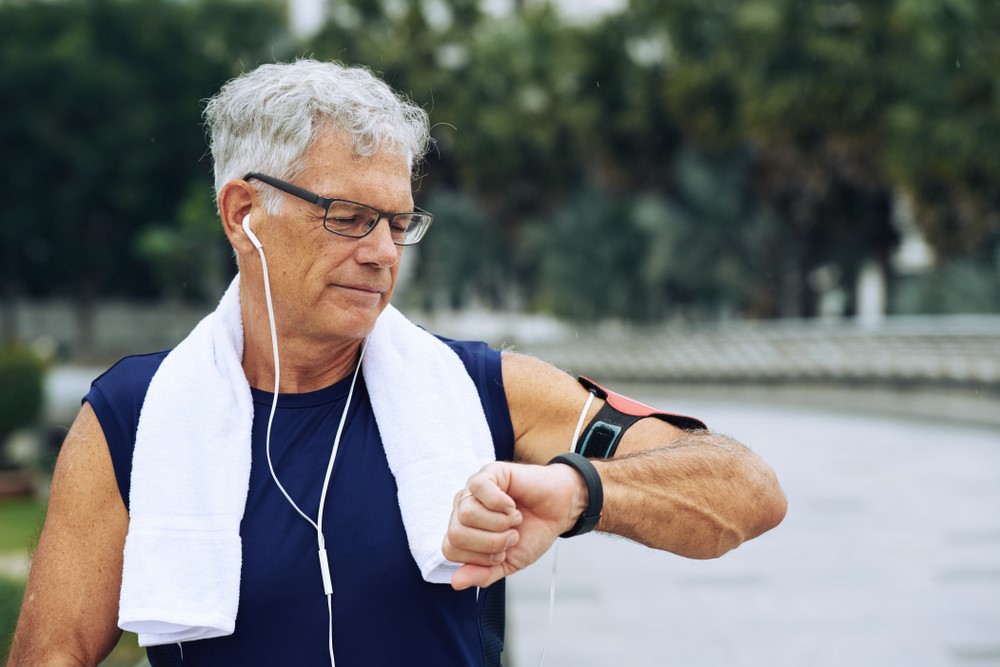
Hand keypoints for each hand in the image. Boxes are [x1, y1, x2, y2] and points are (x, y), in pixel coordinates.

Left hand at [443, 461, 587, 589]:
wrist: (559, 511)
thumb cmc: (533, 532)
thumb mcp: (509, 563)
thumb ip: (483, 574)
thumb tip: (456, 582)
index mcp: (464, 530)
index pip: (450, 549)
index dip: (479, 558)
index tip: (502, 554)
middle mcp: (463, 509)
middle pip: (456, 533)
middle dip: (490, 542)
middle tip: (512, 537)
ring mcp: (474, 490)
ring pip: (467, 513)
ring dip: (499, 523)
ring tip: (515, 520)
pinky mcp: (489, 473)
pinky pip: (480, 489)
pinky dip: (501, 504)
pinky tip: (513, 506)